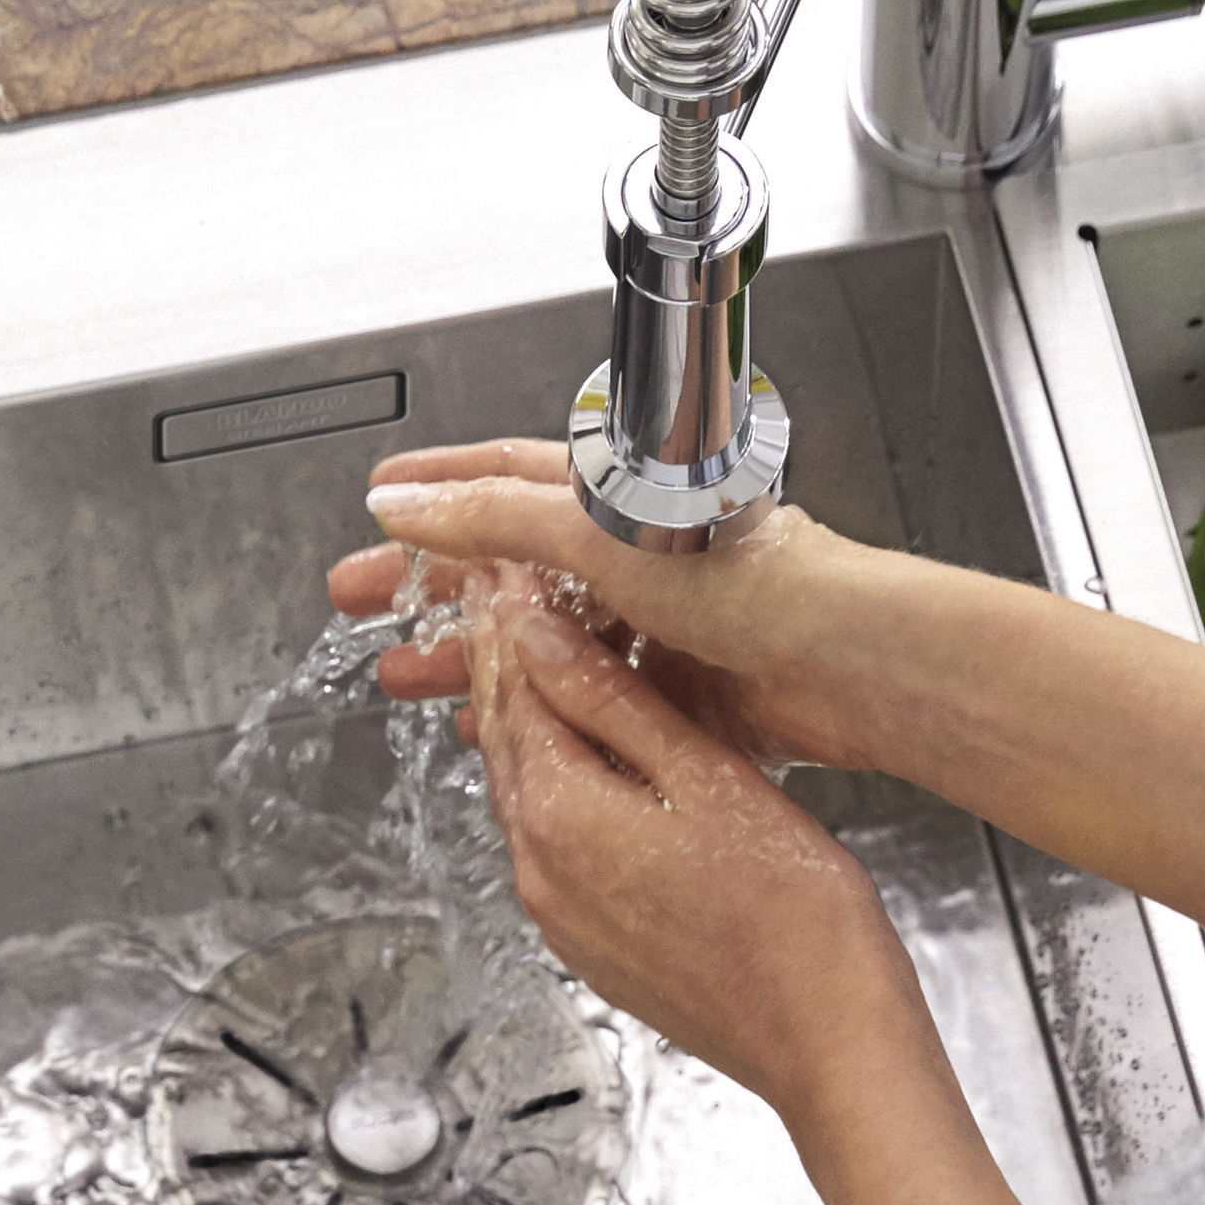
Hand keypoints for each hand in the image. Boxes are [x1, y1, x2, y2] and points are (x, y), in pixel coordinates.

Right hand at [319, 440, 892, 776]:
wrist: (841, 664)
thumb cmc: (754, 581)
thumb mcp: (599, 535)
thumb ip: (497, 520)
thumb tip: (407, 502)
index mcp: (616, 497)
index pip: (506, 479)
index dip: (438, 488)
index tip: (381, 502)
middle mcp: (632, 555)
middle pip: (509, 564)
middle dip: (430, 583)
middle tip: (362, 603)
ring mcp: (650, 624)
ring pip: (538, 637)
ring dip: (469, 654)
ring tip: (404, 674)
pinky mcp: (671, 690)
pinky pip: (578, 697)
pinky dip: (527, 708)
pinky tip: (488, 725)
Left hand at [455, 576, 936, 1120]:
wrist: (825, 1040)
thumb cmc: (794, 919)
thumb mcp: (709, 778)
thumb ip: (615, 702)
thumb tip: (543, 634)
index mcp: (562, 815)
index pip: (513, 688)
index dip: (511, 617)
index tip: (510, 567)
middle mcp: (540, 869)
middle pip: (505, 739)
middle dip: (504, 663)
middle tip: (510, 599)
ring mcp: (562, 915)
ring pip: (526, 792)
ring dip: (531, 724)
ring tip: (548, 662)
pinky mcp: (592, 944)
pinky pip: (555, 844)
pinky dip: (562, 786)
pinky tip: (596, 763)